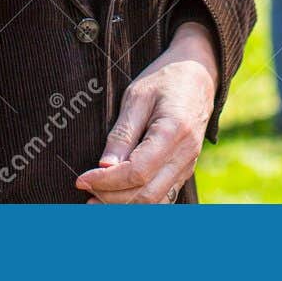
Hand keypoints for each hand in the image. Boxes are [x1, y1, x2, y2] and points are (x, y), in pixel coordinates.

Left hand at [75, 21, 217, 202]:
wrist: (200, 74)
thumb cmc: (165, 79)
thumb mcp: (137, 96)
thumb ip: (122, 133)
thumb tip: (104, 166)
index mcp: (175, 132)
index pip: (138, 172)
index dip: (107, 181)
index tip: (82, 178)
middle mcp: (186, 154)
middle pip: (147, 194)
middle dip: (111, 198)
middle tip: (84, 189)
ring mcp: (188, 165)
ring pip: (155, 201)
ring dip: (123, 206)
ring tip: (94, 198)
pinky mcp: (185, 169)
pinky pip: (163, 196)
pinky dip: (139, 203)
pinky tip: (116, 198)